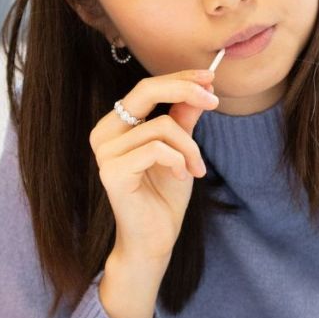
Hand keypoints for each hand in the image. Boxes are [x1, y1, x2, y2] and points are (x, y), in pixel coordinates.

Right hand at [87, 68, 218, 264]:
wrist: (155, 238)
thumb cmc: (165, 195)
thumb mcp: (182, 149)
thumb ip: (185, 118)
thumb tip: (202, 88)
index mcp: (117, 124)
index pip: (147, 88)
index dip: (180, 79)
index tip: (210, 78)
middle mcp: (104, 133)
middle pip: (146, 91)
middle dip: (185, 90)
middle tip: (214, 101)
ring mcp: (105, 153)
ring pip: (162, 126)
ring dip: (190, 148)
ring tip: (197, 169)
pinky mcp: (113, 173)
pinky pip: (156, 149)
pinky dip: (178, 161)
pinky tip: (183, 177)